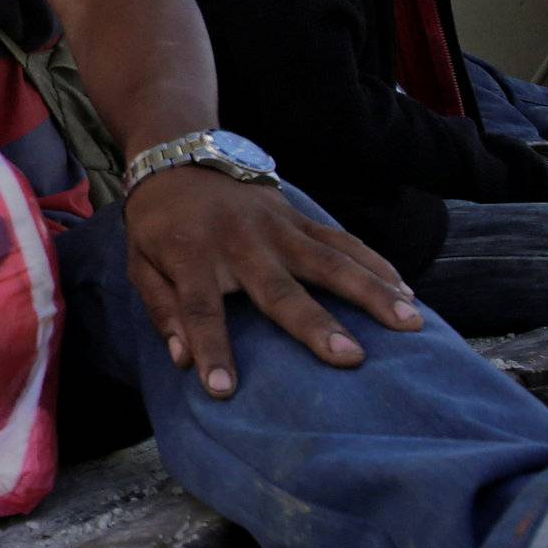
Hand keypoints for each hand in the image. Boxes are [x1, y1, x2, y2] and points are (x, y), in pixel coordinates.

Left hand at [123, 166, 422, 397]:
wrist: (180, 156)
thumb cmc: (158, 222)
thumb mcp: (138, 262)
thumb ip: (161, 309)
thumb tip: (183, 359)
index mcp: (191, 255)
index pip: (198, 310)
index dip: (211, 349)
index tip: (223, 390)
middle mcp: (240, 242)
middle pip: (280, 289)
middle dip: (314, 325)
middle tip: (349, 358)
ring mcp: (277, 227)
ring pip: (331, 261)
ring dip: (372, 291)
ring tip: (409, 322)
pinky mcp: (299, 218)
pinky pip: (343, 241)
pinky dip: (376, 264)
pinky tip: (408, 290)